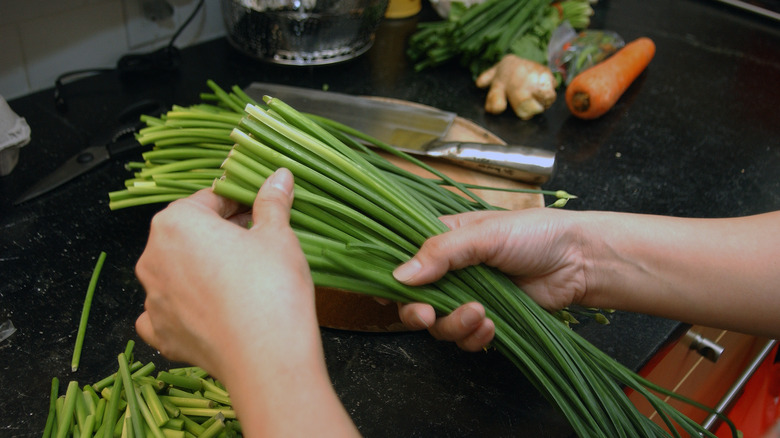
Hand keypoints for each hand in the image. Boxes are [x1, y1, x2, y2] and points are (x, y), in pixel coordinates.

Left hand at [135, 168, 318, 378]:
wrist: (267, 358)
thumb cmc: (271, 287)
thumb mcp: (278, 236)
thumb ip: (272, 202)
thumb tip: (280, 175)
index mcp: (176, 223)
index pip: (209, 199)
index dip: (238, 203)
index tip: (259, 212)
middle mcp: (152, 258)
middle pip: (188, 234)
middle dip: (218, 235)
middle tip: (257, 244)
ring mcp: (152, 299)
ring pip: (176, 272)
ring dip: (201, 270)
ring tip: (241, 280)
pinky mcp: (161, 334)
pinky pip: (166, 312)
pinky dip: (184, 308)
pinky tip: (210, 311)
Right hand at [393, 208, 587, 350]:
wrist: (578, 260)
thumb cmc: (534, 234)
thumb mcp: (484, 234)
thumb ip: (441, 253)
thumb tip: (400, 276)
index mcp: (443, 241)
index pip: (403, 262)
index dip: (393, 281)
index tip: (390, 295)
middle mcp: (450, 271)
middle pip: (414, 300)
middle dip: (417, 312)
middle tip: (427, 315)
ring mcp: (467, 297)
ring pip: (439, 324)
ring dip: (453, 325)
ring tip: (480, 314)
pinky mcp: (488, 319)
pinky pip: (466, 338)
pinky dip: (475, 337)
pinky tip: (493, 325)